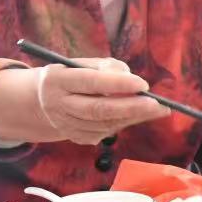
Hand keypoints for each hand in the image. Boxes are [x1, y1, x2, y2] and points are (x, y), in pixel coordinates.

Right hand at [27, 60, 169, 144]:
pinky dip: (125, 123)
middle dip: (131, 107)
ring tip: (158, 110)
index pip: (90, 82)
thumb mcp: (84, 63)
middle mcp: (58, 104)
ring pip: (105, 125)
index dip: (117, 84)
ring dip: (134, 117)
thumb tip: (130, 78)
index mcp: (58, 80)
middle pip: (98, 109)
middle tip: (158, 104)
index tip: (143, 84)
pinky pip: (106, 132)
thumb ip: (108, 67)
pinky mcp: (76, 138)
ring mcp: (66, 125)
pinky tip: (139, 115)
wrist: (43, 100)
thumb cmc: (73, 75)